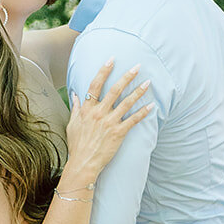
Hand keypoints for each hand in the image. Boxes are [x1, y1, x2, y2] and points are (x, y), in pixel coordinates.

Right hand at [65, 60, 150, 180]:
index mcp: (87, 109)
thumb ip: (76, 108)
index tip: (112, 60)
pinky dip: (142, 113)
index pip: (95, 85)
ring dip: (138, 91)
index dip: (104, 71)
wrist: (83, 163)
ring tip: (148, 83)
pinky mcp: (118, 133)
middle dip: (127, 76)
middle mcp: (99, 113)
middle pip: (114, 90)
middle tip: (137, 66)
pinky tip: (151, 106)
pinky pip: (133, 120)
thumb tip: (75, 94)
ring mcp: (109, 122)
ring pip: (126, 103)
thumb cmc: (77, 145)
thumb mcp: (72, 124)